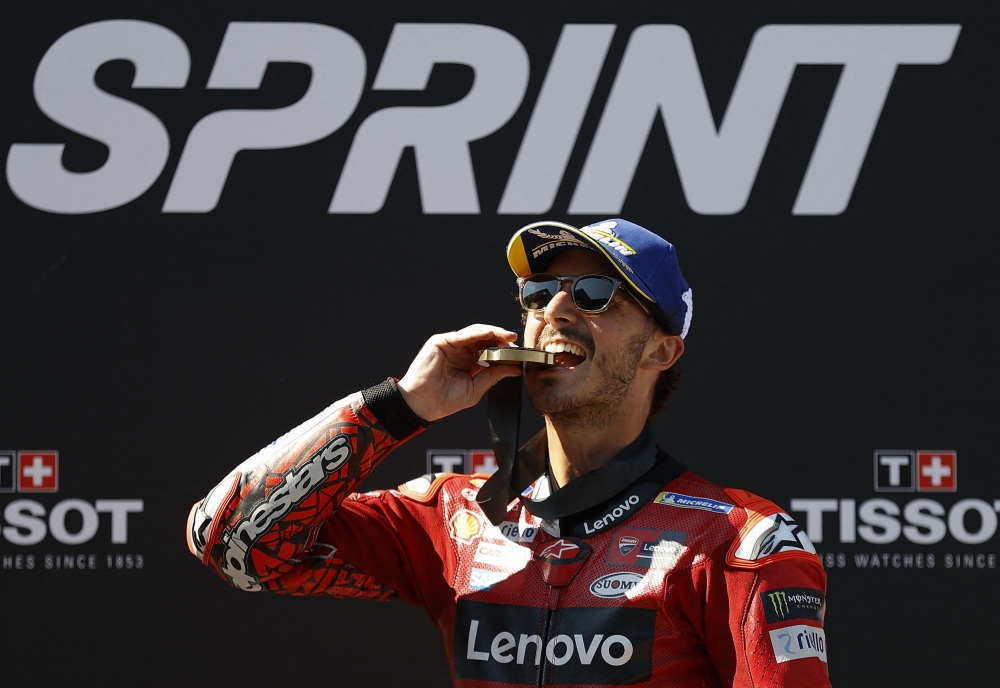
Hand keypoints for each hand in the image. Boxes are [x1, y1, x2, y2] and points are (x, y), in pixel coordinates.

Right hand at [397, 324, 521, 421]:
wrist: (423, 404)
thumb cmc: (445, 400)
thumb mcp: (476, 388)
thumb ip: (493, 375)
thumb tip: (514, 368)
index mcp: (469, 363)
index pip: (490, 351)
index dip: (504, 350)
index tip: (519, 353)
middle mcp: (461, 351)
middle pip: (485, 339)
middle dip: (502, 339)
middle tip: (516, 341)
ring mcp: (452, 345)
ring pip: (476, 333)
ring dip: (494, 333)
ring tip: (508, 337)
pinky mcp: (442, 341)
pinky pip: (464, 335)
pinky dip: (478, 333)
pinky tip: (491, 334)